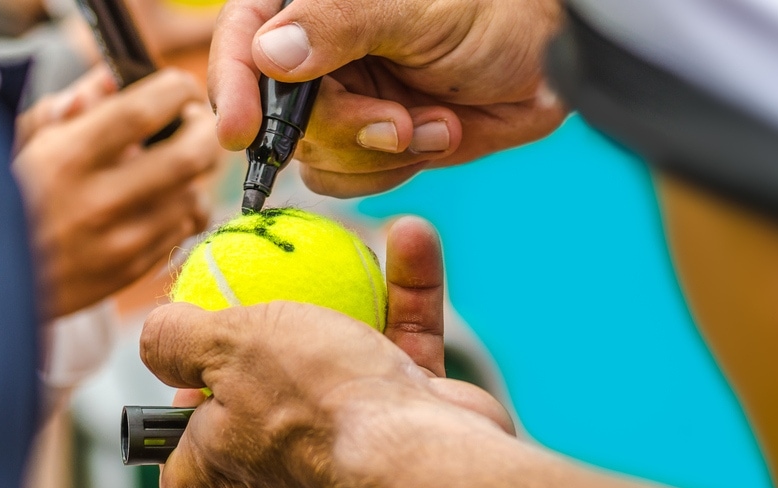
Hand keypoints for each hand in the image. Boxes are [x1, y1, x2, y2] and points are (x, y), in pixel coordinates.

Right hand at [13, 67, 220, 318]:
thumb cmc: (8, 202)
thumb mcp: (24, 144)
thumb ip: (69, 105)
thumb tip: (112, 79)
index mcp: (67, 159)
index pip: (142, 112)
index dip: (175, 91)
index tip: (181, 87)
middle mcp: (98, 202)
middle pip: (189, 156)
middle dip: (205, 132)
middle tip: (197, 123)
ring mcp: (119, 243)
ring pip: (194, 196)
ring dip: (194, 175)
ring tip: (177, 164)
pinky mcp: (131, 271)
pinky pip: (181, 231)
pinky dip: (181, 210)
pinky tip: (164, 200)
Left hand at [144, 217, 512, 487]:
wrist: (423, 448)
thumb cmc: (312, 402)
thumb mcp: (225, 350)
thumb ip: (179, 340)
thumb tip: (154, 334)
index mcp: (230, 458)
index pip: (188, 485)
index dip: (176, 452)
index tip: (181, 401)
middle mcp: (290, 458)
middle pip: (261, 413)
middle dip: (264, 358)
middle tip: (267, 304)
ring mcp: (353, 436)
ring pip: (343, 359)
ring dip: (349, 294)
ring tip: (345, 242)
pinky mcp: (411, 413)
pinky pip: (404, 342)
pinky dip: (406, 291)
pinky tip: (407, 237)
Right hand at [208, 0, 566, 197]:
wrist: (546, 64)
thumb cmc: (493, 13)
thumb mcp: (416, 9)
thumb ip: (340, 24)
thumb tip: (270, 53)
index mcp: (314, 5)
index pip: (243, 36)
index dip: (231, 84)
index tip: (239, 131)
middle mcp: (318, 54)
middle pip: (279, 112)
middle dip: (341, 128)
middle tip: (396, 123)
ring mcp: (343, 101)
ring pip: (313, 155)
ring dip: (377, 151)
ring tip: (434, 121)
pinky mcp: (370, 142)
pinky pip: (347, 180)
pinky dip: (392, 170)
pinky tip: (436, 133)